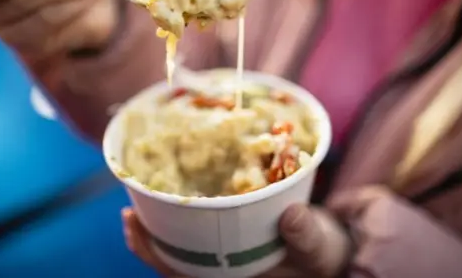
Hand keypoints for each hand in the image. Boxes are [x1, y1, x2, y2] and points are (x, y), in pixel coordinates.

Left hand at [122, 204, 351, 277]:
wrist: (332, 250)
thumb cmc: (323, 256)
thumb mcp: (320, 250)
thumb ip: (308, 238)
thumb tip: (292, 218)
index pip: (181, 274)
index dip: (154, 255)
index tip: (134, 225)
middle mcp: (221, 270)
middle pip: (172, 259)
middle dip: (147, 237)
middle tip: (128, 211)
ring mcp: (223, 255)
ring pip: (181, 244)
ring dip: (160, 222)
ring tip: (142, 194)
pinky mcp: (230, 237)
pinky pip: (197, 229)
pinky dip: (183, 211)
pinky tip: (173, 191)